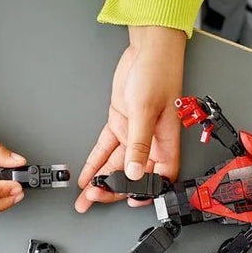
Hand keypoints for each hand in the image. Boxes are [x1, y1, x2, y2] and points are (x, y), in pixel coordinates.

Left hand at [75, 26, 185, 212]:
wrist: (147, 49)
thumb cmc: (158, 73)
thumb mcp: (146, 111)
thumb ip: (139, 144)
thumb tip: (135, 172)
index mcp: (165, 142)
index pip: (159, 177)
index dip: (146, 193)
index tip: (129, 202)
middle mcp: (150, 142)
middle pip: (133, 174)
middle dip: (114, 188)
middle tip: (95, 198)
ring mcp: (133, 133)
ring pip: (117, 164)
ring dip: (101, 180)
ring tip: (86, 196)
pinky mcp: (120, 123)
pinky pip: (106, 148)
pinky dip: (96, 162)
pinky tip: (88, 174)